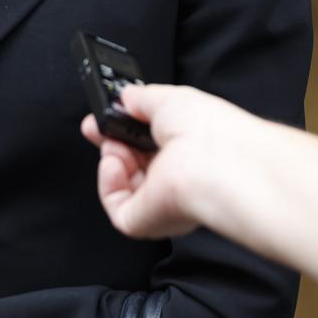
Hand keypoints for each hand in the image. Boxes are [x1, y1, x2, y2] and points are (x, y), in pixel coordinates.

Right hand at [82, 83, 257, 239]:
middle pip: (132, 163)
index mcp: (188, 150)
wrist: (219, 160)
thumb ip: (143, 97)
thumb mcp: (170, 99)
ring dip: (111, 158)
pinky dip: (109, 183)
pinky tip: (115, 163)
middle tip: (98, 127)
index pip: (150, 144)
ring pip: (122, 185)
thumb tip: (127, 97)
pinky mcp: (148, 221)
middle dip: (111, 142)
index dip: (125, 130)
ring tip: (117, 144)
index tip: (108, 116)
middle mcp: (178, 177)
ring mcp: (164, 201)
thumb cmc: (210, 130)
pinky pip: (117, 206)